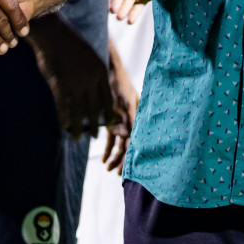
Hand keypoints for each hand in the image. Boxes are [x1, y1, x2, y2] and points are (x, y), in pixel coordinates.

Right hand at [28, 17, 120, 138]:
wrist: (52, 32)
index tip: (108, 123)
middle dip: (95, 126)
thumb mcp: (89, 56)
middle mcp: (90, 79)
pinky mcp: (59, 84)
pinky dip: (64, 119)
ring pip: (79, 112)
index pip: (108, 99)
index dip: (108, 114)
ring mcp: (75, 82)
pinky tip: (63, 126)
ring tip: (76, 137)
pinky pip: (63, 107)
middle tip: (94, 136)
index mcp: (100, 71)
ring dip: (78, 128)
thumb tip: (97, 91)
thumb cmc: (69, 44)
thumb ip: (94, 73)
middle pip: (95, 109)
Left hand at [103, 47, 138, 172]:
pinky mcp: (112, 121)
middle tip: (119, 174)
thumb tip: (131, 136)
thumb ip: (129, 118)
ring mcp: (122, 122)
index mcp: (139, 117)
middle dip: (125, 161)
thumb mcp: (125, 100)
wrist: (108, 69)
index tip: (130, 169)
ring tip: (109, 169)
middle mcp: (132, 122)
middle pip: (130, 146)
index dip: (135, 156)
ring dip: (115, 157)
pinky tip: (104, 160)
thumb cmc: (120, 83)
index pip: (138, 141)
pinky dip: (108, 149)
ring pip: (120, 144)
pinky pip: (111, 138)